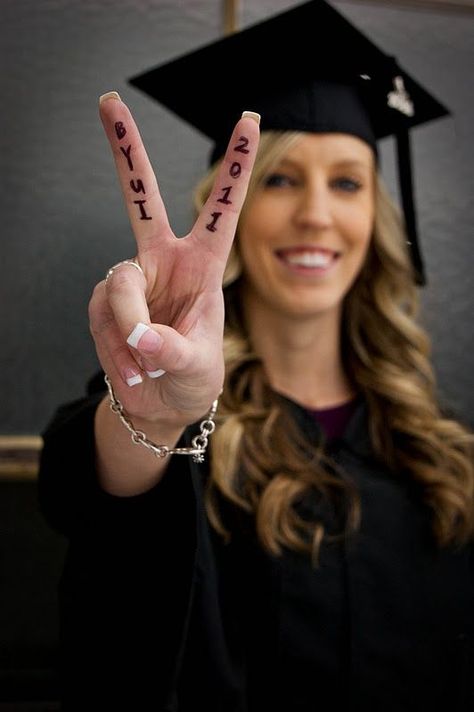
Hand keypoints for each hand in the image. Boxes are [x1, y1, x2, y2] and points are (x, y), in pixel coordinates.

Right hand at [89, 93, 259, 426]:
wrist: (160, 404)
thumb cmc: (193, 379)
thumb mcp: (198, 368)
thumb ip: (174, 350)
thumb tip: (141, 333)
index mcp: (203, 265)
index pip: (221, 209)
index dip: (234, 167)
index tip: (248, 118)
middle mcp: (164, 261)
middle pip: (141, 198)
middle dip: (125, 151)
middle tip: (109, 102)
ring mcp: (131, 280)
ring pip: (118, 287)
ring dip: (129, 336)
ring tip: (147, 368)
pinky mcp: (104, 303)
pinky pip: (102, 319)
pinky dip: (115, 354)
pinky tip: (132, 372)